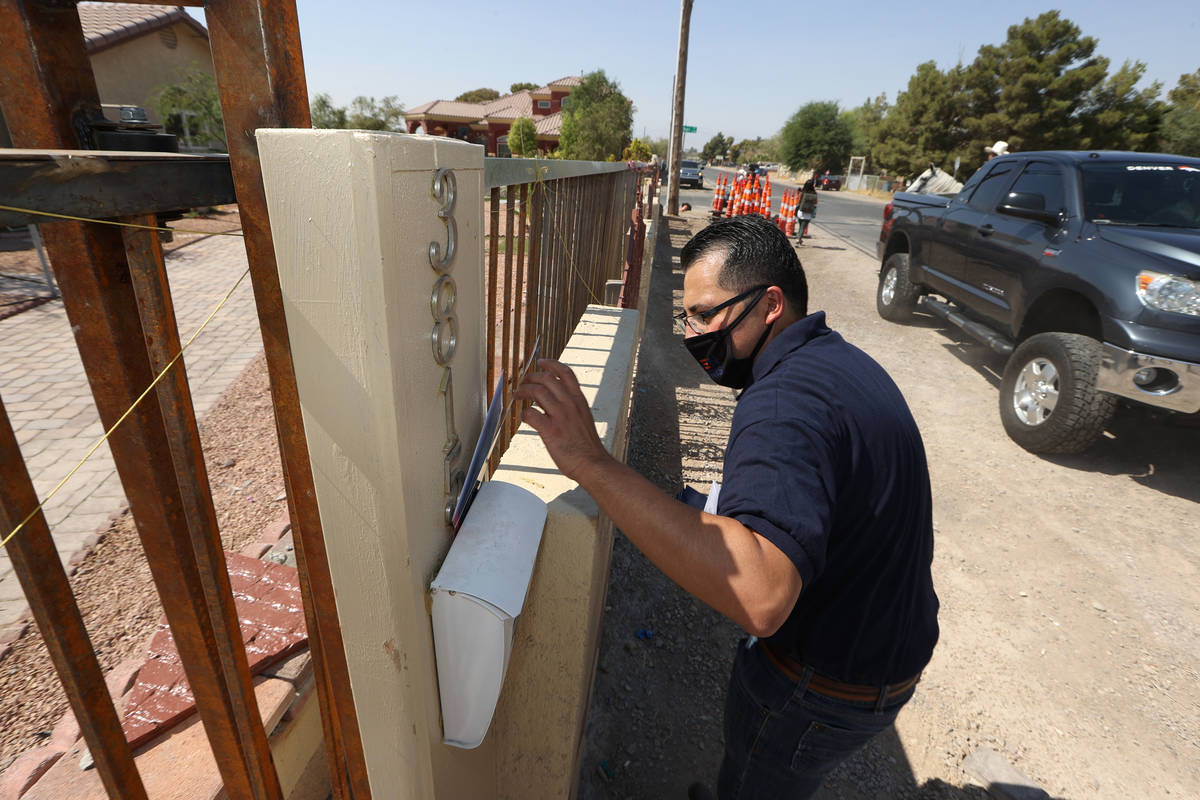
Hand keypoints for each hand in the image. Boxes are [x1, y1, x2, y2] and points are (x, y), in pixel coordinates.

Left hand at [516, 359, 610, 481]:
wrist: (593, 464)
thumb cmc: (587, 447)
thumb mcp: (584, 419)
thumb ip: (571, 409)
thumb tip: (552, 404)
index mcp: (579, 400)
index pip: (566, 373)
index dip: (552, 364)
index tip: (542, 362)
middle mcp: (570, 404)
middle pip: (547, 379)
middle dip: (531, 377)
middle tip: (523, 381)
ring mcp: (560, 416)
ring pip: (537, 391)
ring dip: (523, 391)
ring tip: (517, 395)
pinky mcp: (551, 430)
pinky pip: (531, 414)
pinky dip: (524, 413)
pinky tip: (524, 417)